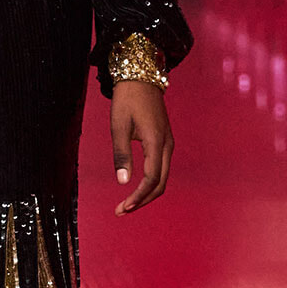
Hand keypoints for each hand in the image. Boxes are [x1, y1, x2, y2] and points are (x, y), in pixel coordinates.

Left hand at [111, 80, 172, 214]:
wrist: (141, 77)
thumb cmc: (127, 98)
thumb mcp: (118, 126)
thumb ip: (121, 154)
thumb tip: (123, 182)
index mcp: (156, 141)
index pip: (151, 179)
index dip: (138, 196)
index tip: (124, 207)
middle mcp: (167, 145)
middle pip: (160, 183)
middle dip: (142, 200)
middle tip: (122, 210)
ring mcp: (168, 143)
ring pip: (162, 177)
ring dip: (146, 193)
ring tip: (127, 203)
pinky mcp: (164, 141)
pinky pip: (161, 168)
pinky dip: (150, 182)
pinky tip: (136, 187)